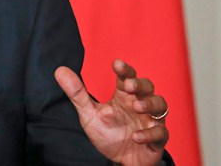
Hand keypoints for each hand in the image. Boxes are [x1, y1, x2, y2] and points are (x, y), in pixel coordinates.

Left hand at [54, 59, 168, 165]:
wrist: (118, 160)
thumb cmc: (107, 133)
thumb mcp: (89, 114)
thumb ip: (77, 93)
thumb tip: (59, 70)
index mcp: (123, 97)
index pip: (127, 77)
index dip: (124, 70)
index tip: (117, 64)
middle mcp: (139, 105)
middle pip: (147, 87)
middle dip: (140, 84)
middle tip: (129, 85)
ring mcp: (150, 121)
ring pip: (160, 105)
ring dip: (150, 104)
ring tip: (136, 107)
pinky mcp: (157, 140)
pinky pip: (161, 133)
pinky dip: (150, 133)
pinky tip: (136, 136)